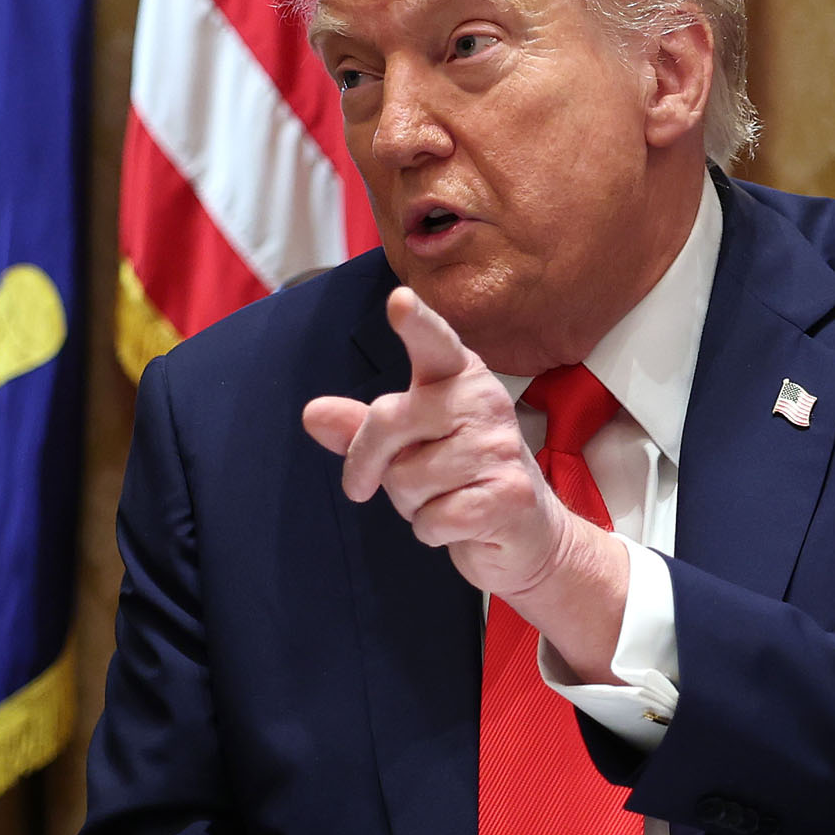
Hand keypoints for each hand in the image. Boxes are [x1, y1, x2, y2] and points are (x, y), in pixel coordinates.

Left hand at [301, 291, 627, 674]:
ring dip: (410, 504)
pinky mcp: (510, 495)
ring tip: (443, 498)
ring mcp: (501, 447)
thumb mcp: (404, 447)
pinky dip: (431, 531)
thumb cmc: (457, 479)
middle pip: (388, 420)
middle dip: (367, 463)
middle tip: (382, 483)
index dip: (416, 323)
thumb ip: (359, 428)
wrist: (523, 534)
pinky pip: (433, 518)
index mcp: (458, 377)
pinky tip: (459, 523)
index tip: (399, 301)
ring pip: (407, 479)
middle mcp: (484, 400)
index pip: (434, 342)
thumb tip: (312, 413)